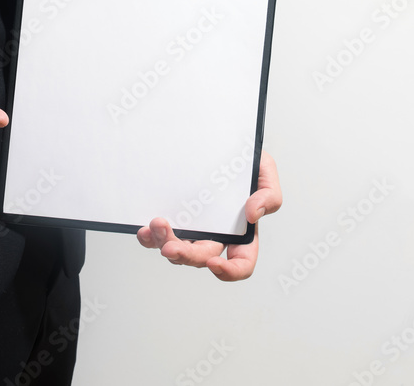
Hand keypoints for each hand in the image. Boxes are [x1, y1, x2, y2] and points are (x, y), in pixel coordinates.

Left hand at [136, 150, 281, 281]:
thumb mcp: (264, 171)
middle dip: (184, 256)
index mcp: (241, 233)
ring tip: (155, 225)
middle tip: (169, 247)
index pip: (241, 263)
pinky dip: (150, 237)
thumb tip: (252, 214)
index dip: (230, 271)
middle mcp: (215, 235)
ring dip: (163, 243)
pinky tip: (145, 229)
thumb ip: (269, 195)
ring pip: (176, 250)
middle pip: (200, 258)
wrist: (219, 142)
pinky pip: (158, 237)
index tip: (214, 264)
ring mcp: (192, 228)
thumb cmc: (244, 161)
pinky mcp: (172, 217)